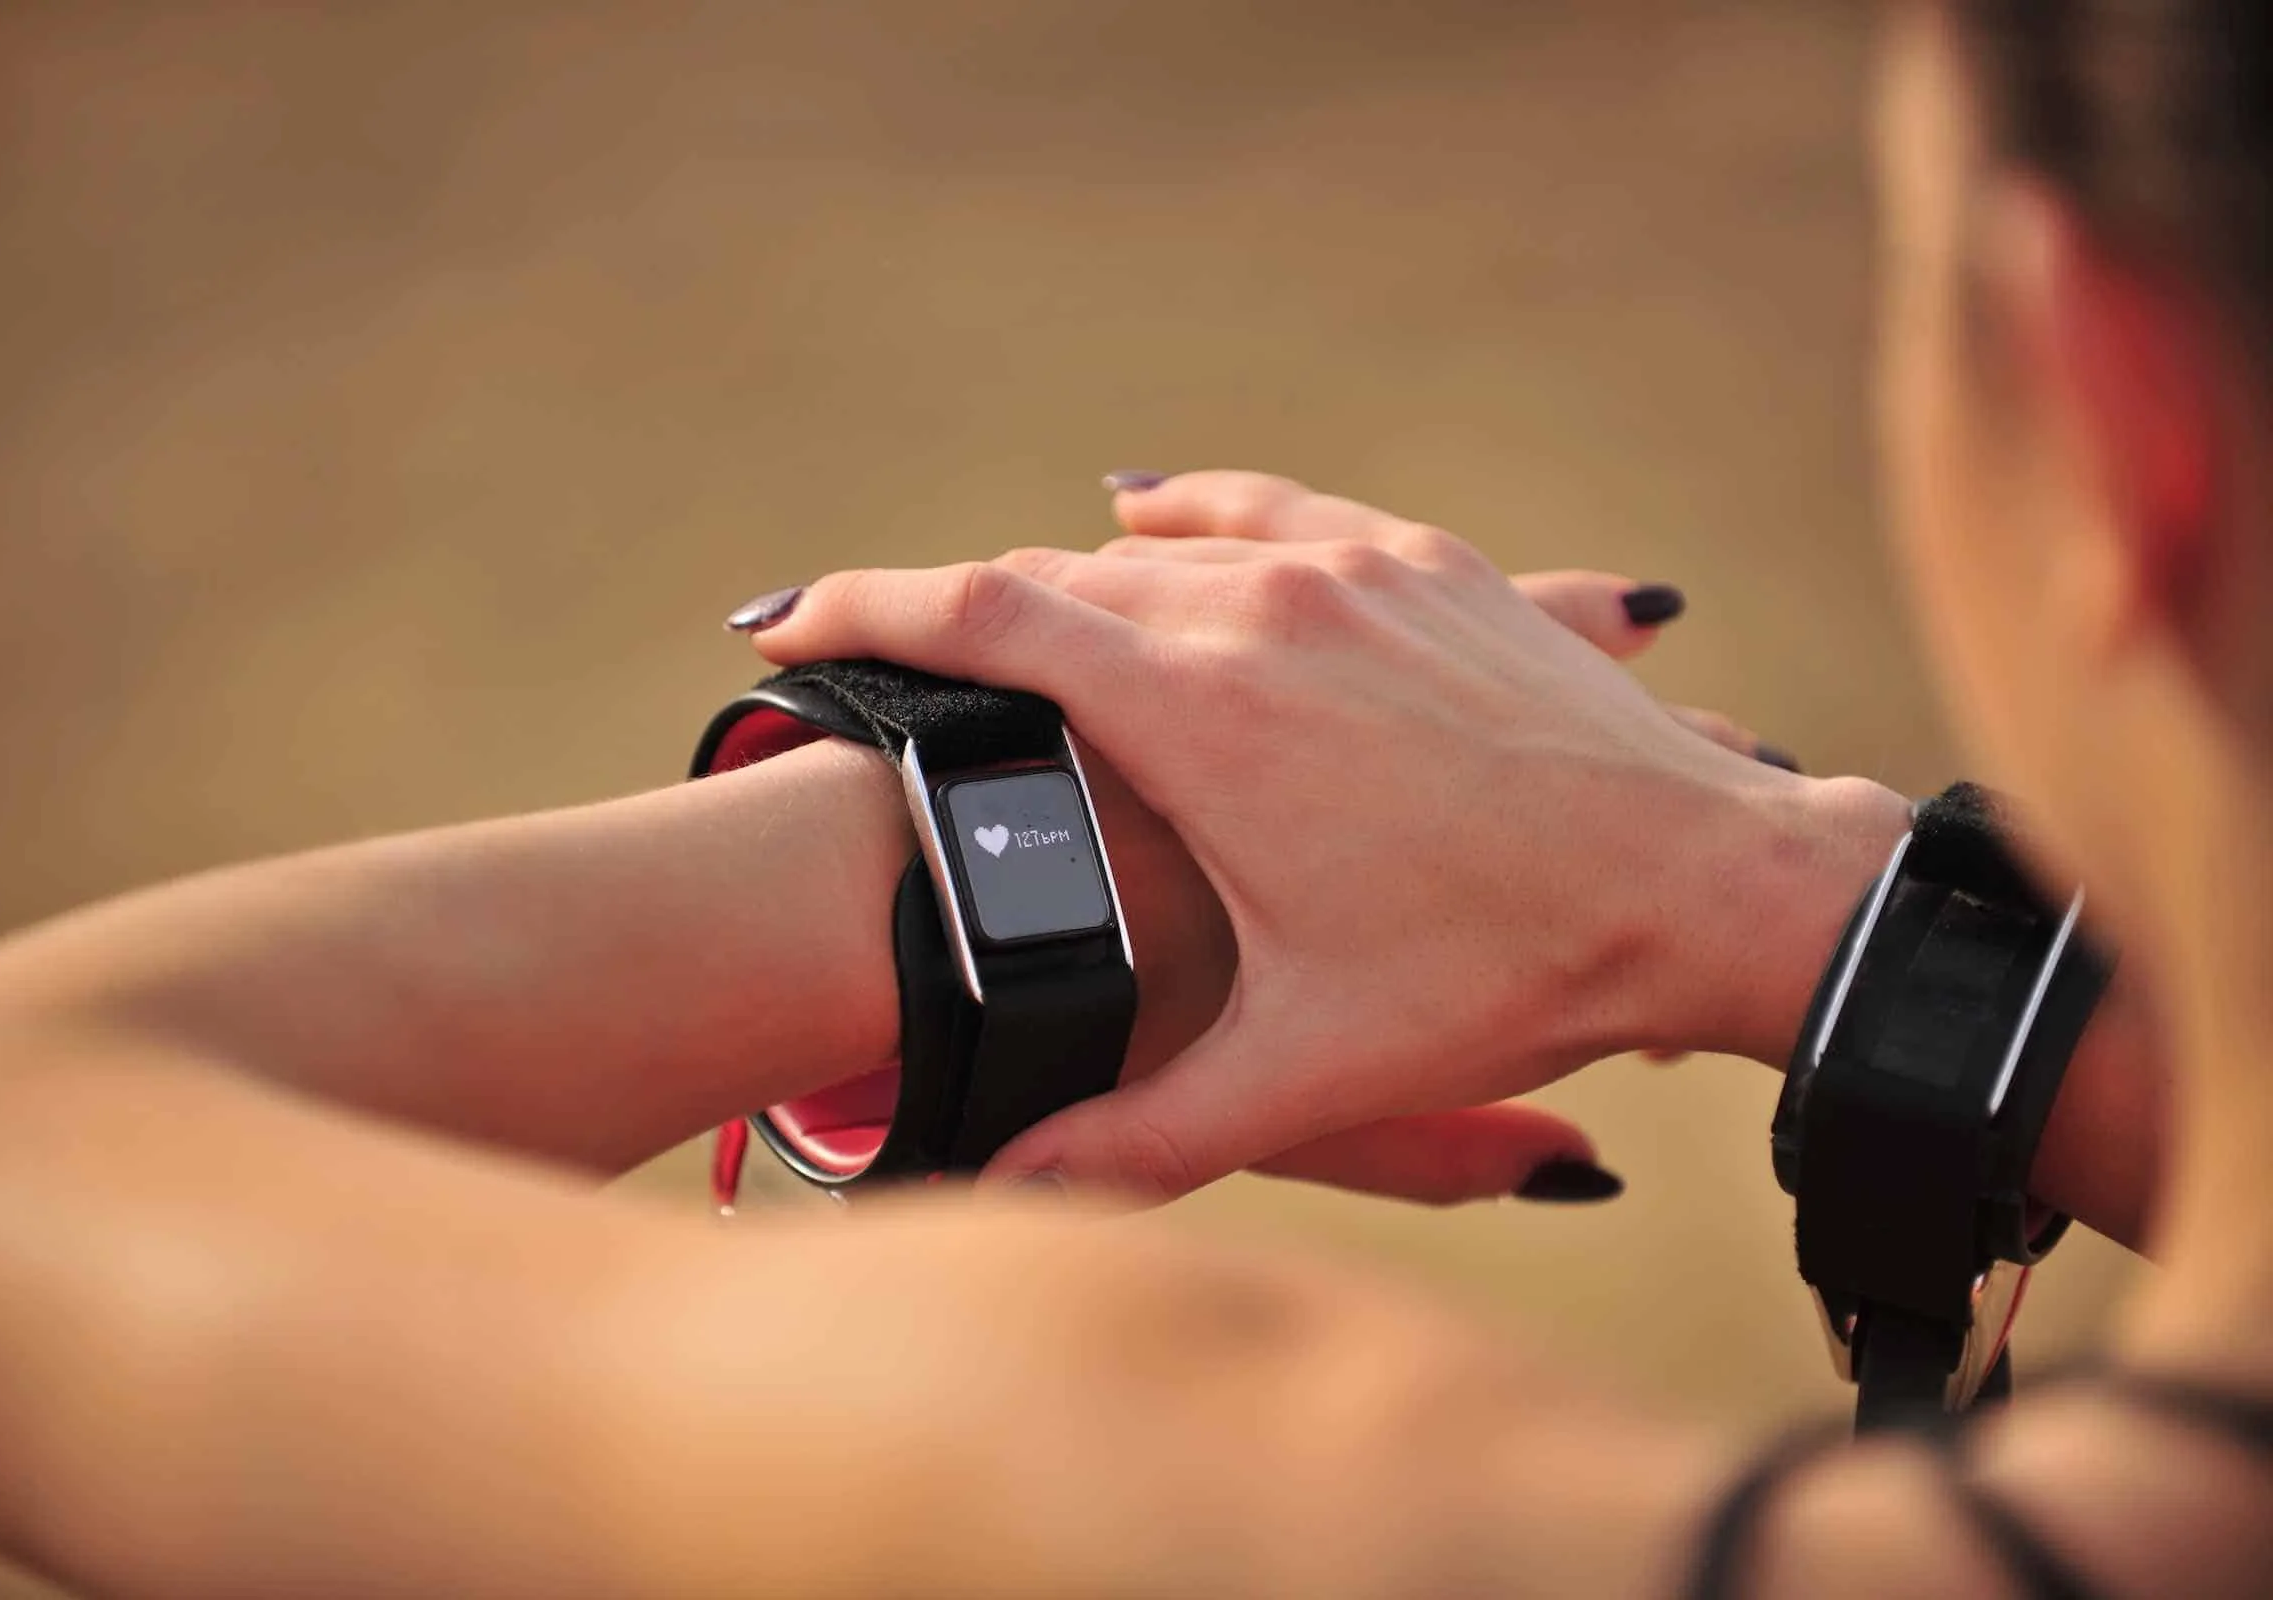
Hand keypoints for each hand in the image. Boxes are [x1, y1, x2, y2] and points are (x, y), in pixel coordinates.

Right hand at [749, 471, 1905, 1198]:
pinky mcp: (1423, 559)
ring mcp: (1353, 566)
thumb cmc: (1515, 976)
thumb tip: (1000, 1194)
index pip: (983, 616)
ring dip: (1073, 572)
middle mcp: (1264, 606)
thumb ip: (1145, 1136)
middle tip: (889, 661)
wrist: (1718, 882)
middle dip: (961, 613)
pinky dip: (1196, 517)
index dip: (862, 611)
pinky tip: (1162, 516)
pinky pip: (1271, 509)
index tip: (780, 625)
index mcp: (1206, 711)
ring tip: (1008, 615)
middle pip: (1060, 573)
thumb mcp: (1315, 1073)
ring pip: (1165, 536)